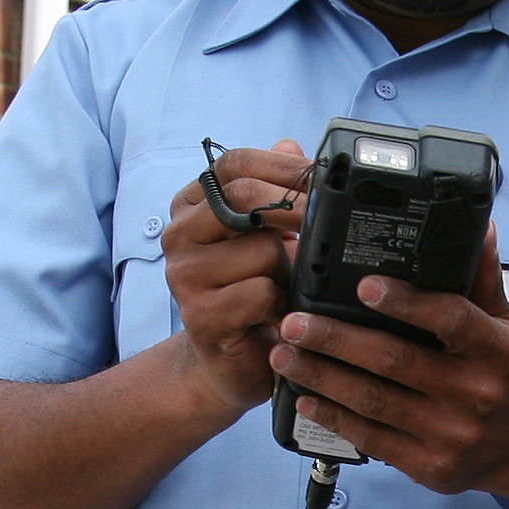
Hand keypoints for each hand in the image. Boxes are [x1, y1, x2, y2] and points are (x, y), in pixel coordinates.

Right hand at [155, 138, 311, 414]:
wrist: (227, 363)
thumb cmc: (248, 295)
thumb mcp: (263, 238)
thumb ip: (273, 192)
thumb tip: (293, 145)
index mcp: (192, 205)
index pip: (235, 164)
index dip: (284, 166)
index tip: (322, 176)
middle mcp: (179, 234)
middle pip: (246, 198)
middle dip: (298, 209)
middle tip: (329, 223)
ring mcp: (184, 275)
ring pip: (263, 249)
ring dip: (291, 269)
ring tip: (290, 286)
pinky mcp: (199, 315)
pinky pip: (261, 293)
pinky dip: (282, 304)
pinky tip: (279, 315)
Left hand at [266, 227, 508, 495]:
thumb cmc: (502, 376)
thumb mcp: (503, 325)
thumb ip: (482, 279)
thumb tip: (480, 226)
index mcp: (493, 350)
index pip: (450, 319)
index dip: (405, 302)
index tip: (362, 285)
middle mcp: (473, 393)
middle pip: (395, 361)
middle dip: (336, 339)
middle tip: (293, 322)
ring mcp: (449, 433)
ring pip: (373, 400)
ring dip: (321, 376)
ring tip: (284, 355)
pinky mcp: (428, 465)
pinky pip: (371, 438)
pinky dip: (333, 416)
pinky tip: (305, 397)